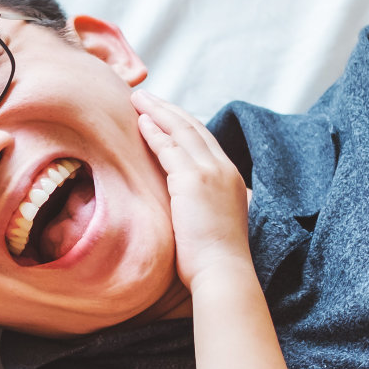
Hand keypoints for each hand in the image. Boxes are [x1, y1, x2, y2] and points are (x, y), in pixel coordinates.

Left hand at [131, 91, 252, 290]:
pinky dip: (154, 132)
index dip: (183, 124)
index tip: (164, 114)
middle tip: (146, 97)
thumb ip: (204, 205)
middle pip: (194, 127)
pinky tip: (140, 121)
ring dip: (157, 112)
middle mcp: (223, 169)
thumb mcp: (214, 222)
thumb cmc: (214, 259)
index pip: (205, 140)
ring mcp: (210, 172)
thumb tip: (189, 207)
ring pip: (181, 131)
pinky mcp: (193, 181)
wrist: (222, 272)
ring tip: (138, 99)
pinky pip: (170, 148)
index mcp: (230, 177)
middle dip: (168, 109)